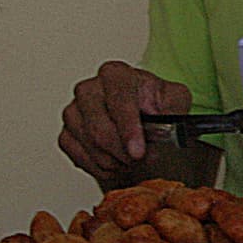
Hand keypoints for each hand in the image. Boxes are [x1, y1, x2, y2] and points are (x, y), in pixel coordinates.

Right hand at [59, 61, 190, 182]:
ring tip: (133, 159)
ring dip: (116, 161)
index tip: (138, 150)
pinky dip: (103, 167)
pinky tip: (117, 161)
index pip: (118, 98)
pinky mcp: (66, 134)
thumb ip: (172, 108)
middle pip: (99, 129)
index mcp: (115, 74)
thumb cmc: (155, 102)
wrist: (140, 111)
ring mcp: (74, 112)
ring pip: (91, 147)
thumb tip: (160, 123)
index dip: (128, 128)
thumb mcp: (175, 99)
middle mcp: (89, 90)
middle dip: (124, 152)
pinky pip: (80, 158)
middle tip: (141, 159)